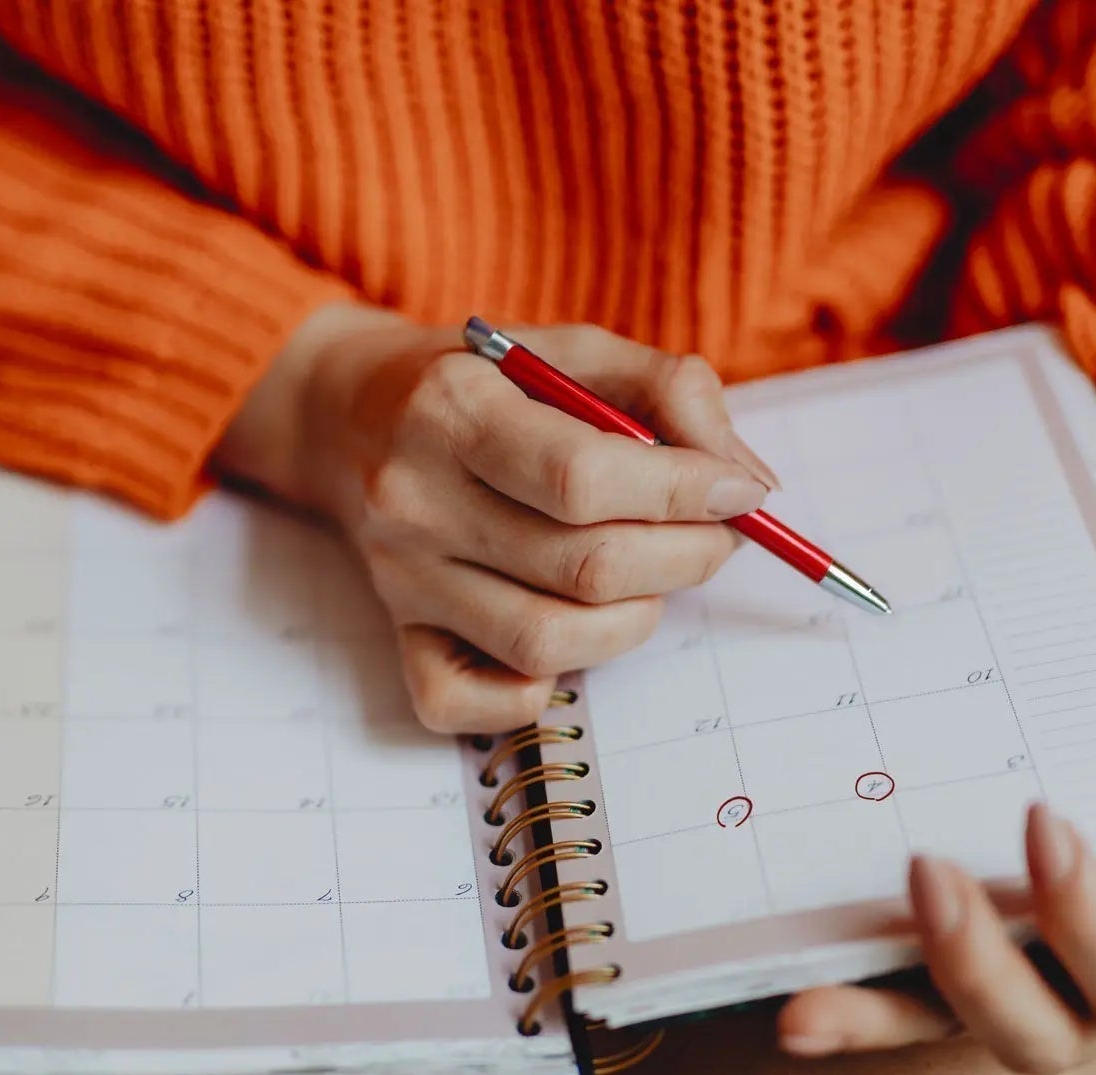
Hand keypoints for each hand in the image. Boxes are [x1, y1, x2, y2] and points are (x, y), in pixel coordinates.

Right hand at [217, 304, 775, 731]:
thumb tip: (747, 483)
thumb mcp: (570, 349)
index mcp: (453, 408)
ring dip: (633, 620)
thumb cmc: (481, 382)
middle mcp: (415, 499)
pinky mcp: (395, 634)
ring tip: (649, 577)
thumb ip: (668, 390)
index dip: (685, 492)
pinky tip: (566, 637)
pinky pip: (462, 703)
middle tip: (714, 537)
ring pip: (546, 642)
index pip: (584, 477)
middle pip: (582, 568)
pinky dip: (530, 694)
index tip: (741, 492)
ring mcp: (402, 577)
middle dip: (685, 558)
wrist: (347, 414)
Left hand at [777, 728, 1095, 1074]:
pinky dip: (840, 1017)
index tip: (1044, 821)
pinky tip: (788, 1011)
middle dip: (983, 964)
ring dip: (886, 1008)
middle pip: (1040, 1028)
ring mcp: (1002, 987)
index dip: (1094, 918)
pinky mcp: (928, 975)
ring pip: (949, 1030)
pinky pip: (883, 1009)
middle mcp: (1083, 991)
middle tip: (926, 870)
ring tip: (813, 985)